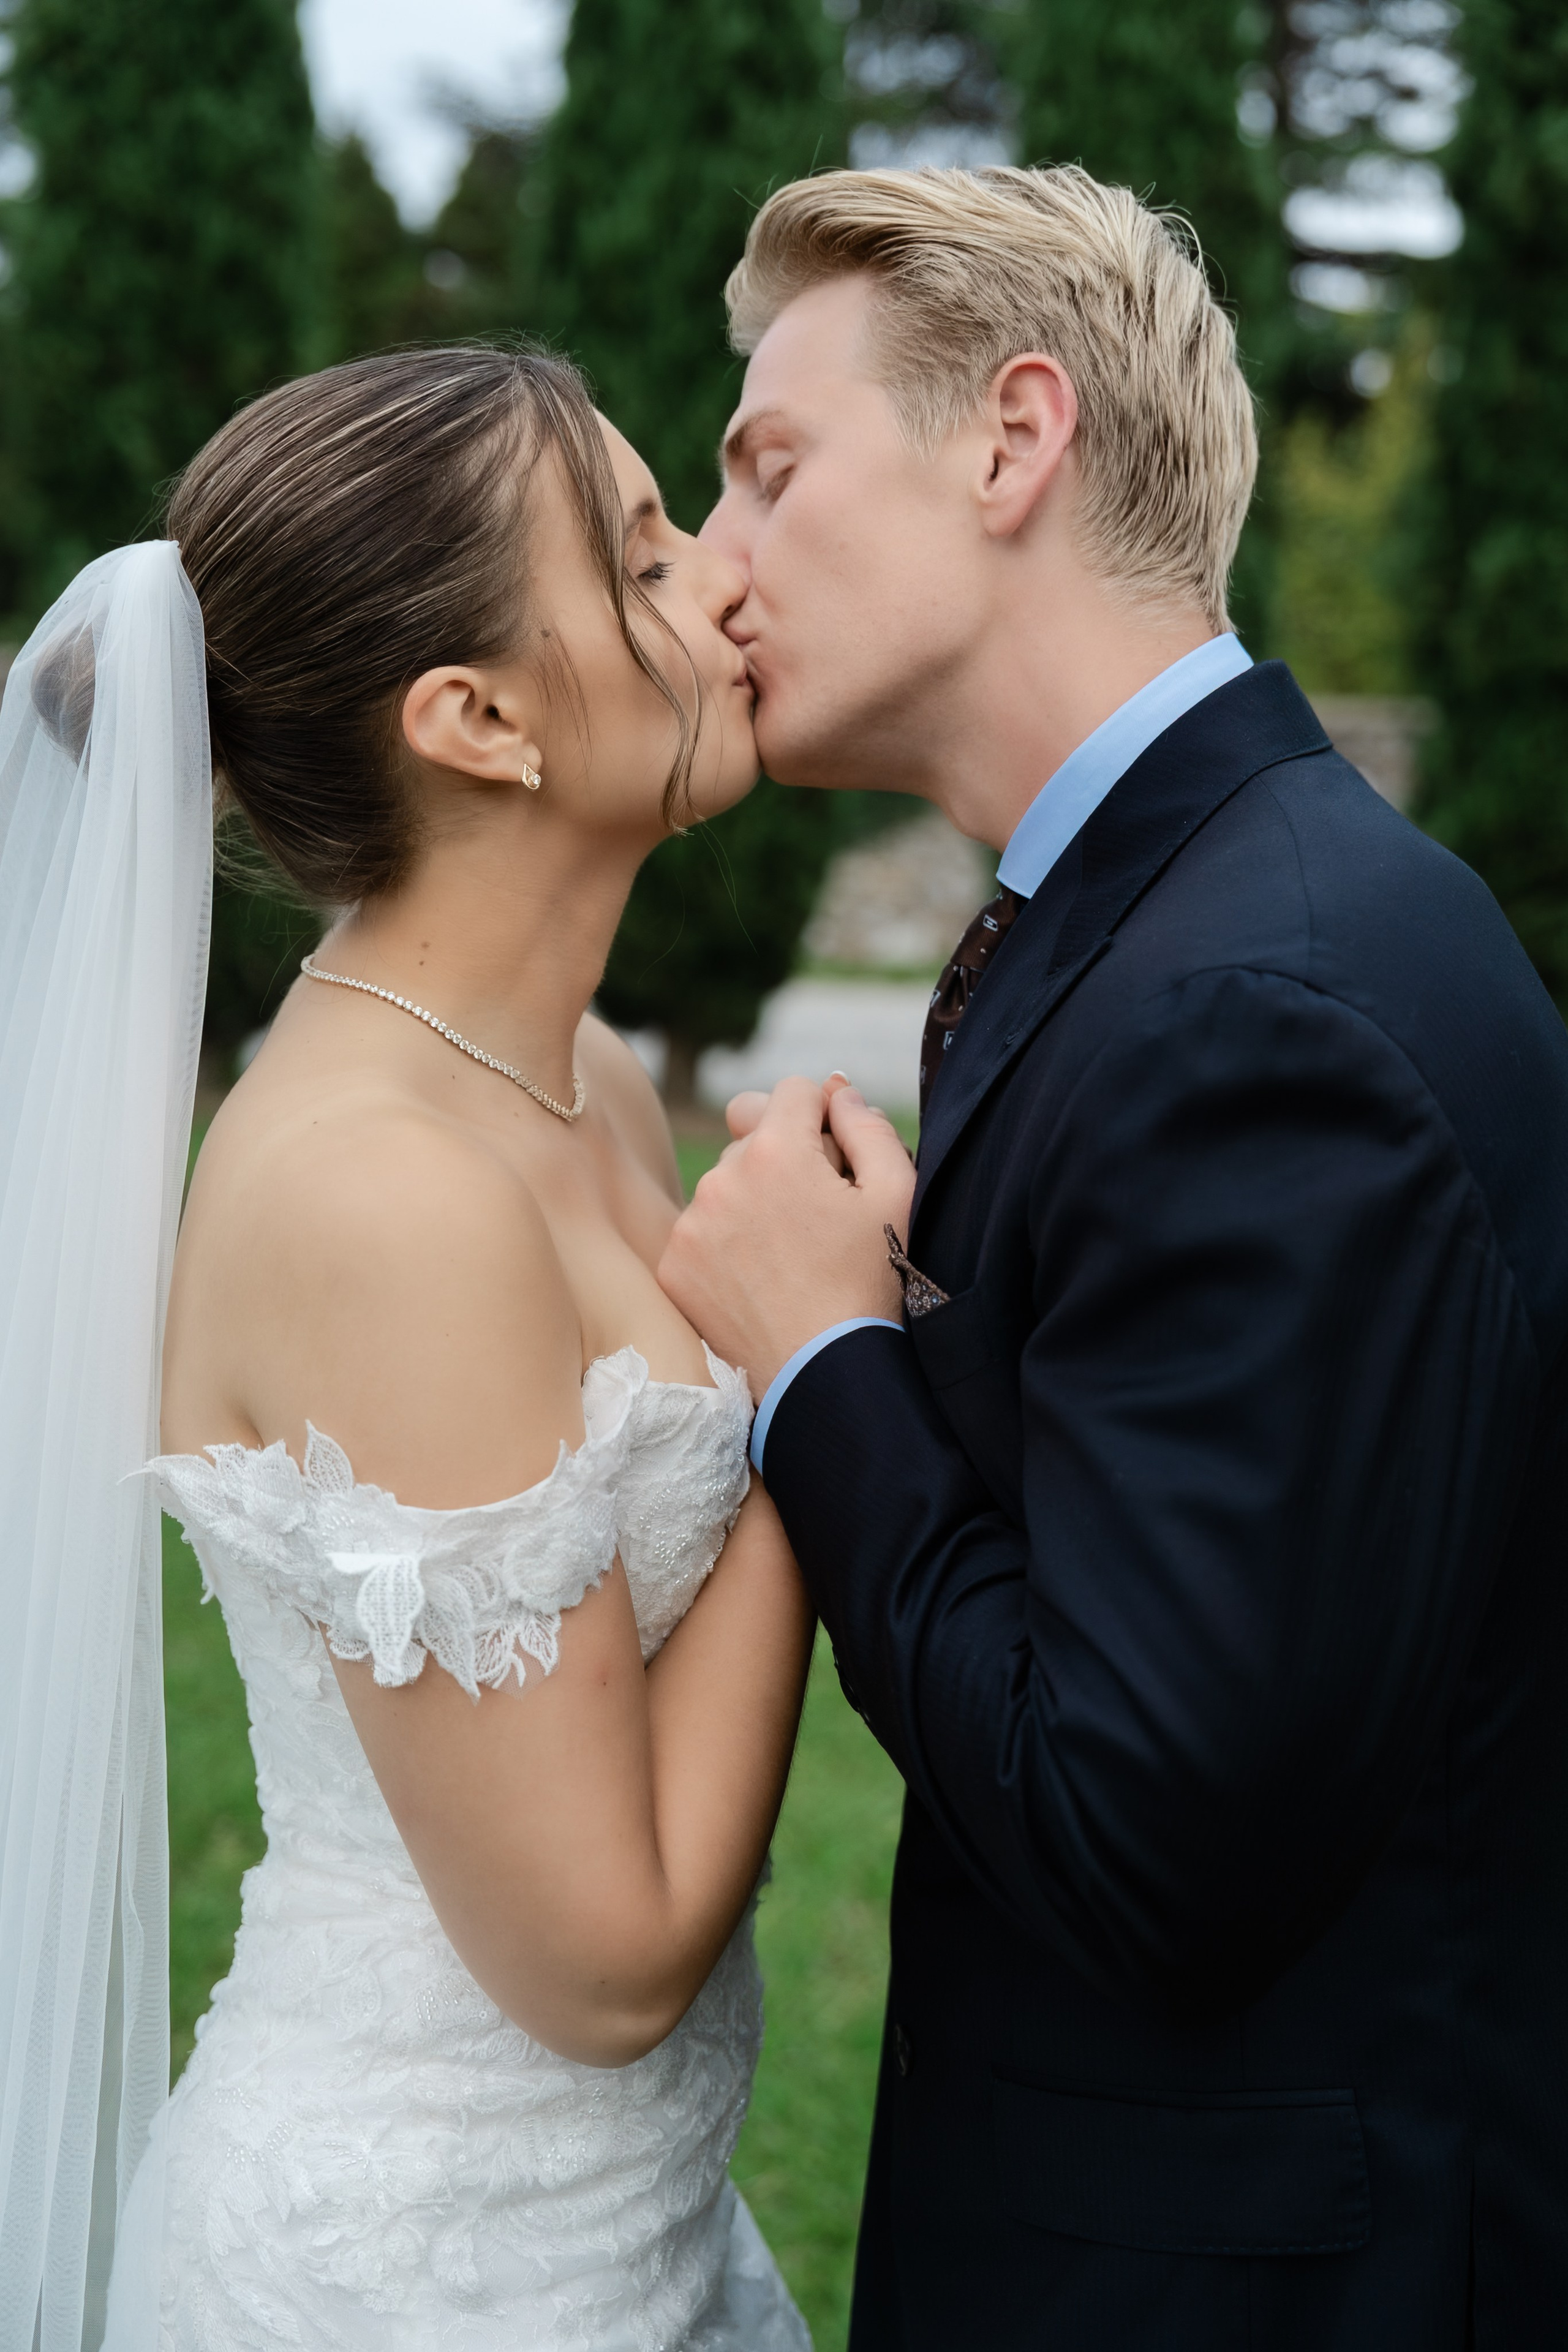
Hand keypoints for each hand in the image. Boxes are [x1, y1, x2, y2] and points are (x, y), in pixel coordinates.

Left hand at [659, 1076, 914, 1399]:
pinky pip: (701, 1232)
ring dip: (753, 1203)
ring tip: (790, 1256)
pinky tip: (760, 1279)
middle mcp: (722, 1177)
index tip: (836, 1158)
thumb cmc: (871, 1285)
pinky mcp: (673, 1266)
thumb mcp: (897, 1195)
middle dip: (786, 1160)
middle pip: (755, 1137)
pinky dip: (726, 1246)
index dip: (822, 1117)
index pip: (792, 1091)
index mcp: (777, 1150)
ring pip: (726, 1186)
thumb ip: (867, 1126)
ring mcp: (691, 1224)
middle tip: (818, 1216)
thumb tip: (835, 1091)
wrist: (824, 1376)